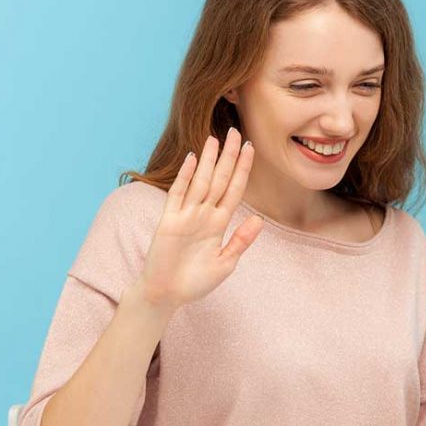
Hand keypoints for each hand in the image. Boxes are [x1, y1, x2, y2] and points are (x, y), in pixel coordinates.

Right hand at [137, 127, 263, 310]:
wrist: (167, 294)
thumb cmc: (195, 282)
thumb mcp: (225, 263)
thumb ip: (241, 241)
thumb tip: (259, 219)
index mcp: (219, 223)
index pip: (234, 190)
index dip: (242, 169)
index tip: (250, 148)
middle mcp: (203, 215)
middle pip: (218, 179)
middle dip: (227, 156)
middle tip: (235, 131)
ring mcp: (186, 216)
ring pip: (200, 182)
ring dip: (208, 161)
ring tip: (215, 138)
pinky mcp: (168, 222)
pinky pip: (178, 195)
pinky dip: (185, 177)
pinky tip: (191, 159)